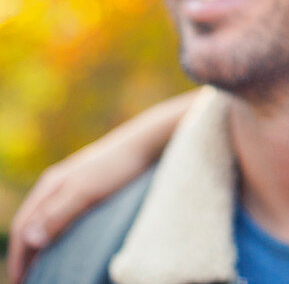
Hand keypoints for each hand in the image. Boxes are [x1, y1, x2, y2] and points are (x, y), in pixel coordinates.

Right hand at [7, 136, 143, 282]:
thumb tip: (30, 239)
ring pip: (45, 219)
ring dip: (39, 244)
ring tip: (42, 266)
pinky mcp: (87, 187)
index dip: (18, 256)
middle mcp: (55, 185)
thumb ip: (58, 213)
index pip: (22, 226)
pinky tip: (65, 242)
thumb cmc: (117, 166)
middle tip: (26, 279)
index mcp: (49, 186)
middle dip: (24, 253)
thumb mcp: (86, 191)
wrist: (146, 143)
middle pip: (29, 223)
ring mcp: (71, 185)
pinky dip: (56, 233)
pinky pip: (62, 214)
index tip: (20, 280)